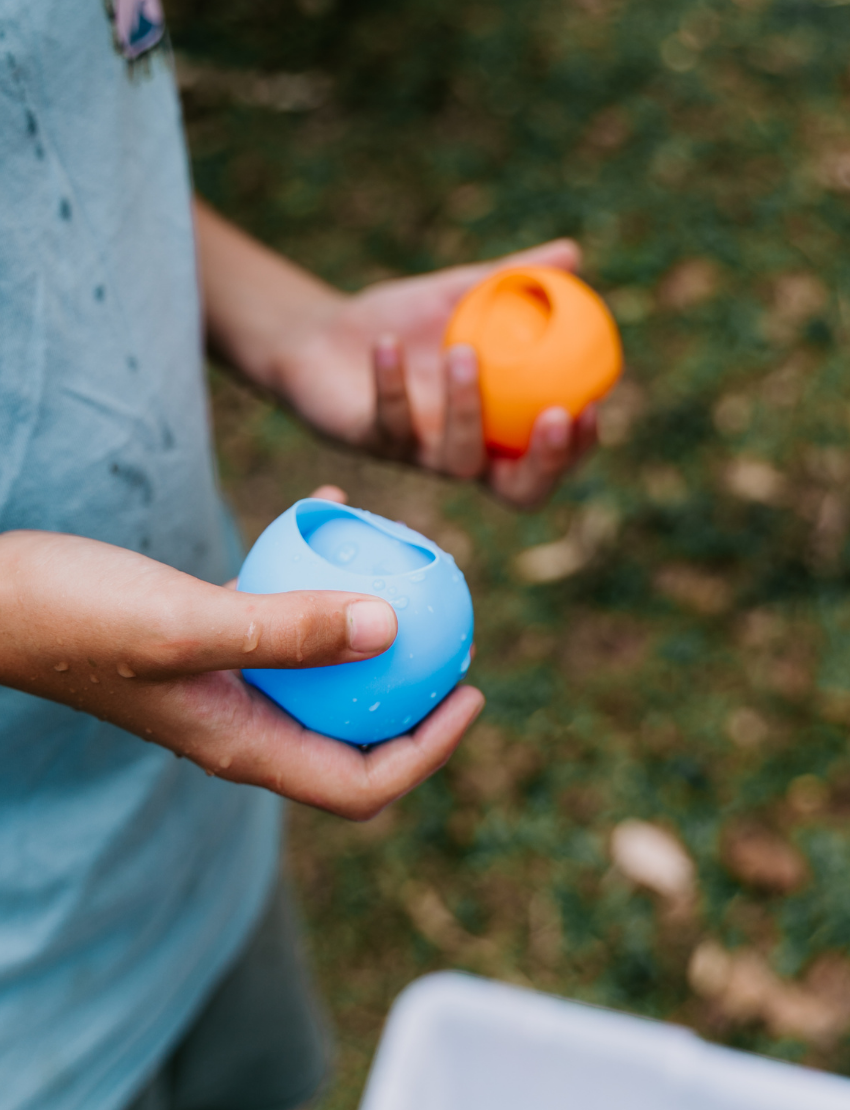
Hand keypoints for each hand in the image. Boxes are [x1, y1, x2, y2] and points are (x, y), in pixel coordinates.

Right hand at [0, 523, 483, 819]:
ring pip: (325, 673)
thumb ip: (286, 632)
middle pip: (356, 737)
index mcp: (244, 744)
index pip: (361, 784)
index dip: (428, 751)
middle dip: (415, 700)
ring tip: (410, 573)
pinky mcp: (209, 637)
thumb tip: (391, 629)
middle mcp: (243, 724)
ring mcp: (226, 682)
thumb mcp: (186, 622)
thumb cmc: (75, 617)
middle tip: (457, 638)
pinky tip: (327, 511)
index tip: (471, 692)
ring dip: (373, 632)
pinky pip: (284, 615)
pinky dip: (315, 578)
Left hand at [283, 239, 596, 508]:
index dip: (577, 448)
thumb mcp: (459, 295)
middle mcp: (462, 454)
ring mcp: (417, 455)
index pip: (548, 458)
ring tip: (463, 350)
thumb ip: (513, 281)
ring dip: (467, 409)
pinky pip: (388, 420)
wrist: (323, 335)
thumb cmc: (403, 323)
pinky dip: (389, 381)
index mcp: (496, 430)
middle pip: (519, 491)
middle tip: (555, 414)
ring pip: (456, 458)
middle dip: (545, 463)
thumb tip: (572, 254)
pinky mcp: (370, 443)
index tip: (593, 405)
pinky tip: (387, 342)